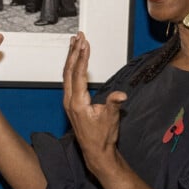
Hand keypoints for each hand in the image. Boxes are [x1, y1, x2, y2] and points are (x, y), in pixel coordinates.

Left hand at [62, 32, 126, 173]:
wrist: (96, 152)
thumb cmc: (102, 137)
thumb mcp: (111, 119)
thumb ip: (114, 104)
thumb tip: (121, 95)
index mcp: (77, 103)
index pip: (78, 74)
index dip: (81, 57)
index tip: (85, 43)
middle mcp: (70, 101)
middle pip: (69, 70)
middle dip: (74, 52)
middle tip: (79, 36)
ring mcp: (69, 101)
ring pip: (67, 74)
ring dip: (71, 57)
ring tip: (74, 42)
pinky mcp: (71, 102)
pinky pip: (69, 79)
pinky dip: (72, 66)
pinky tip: (75, 59)